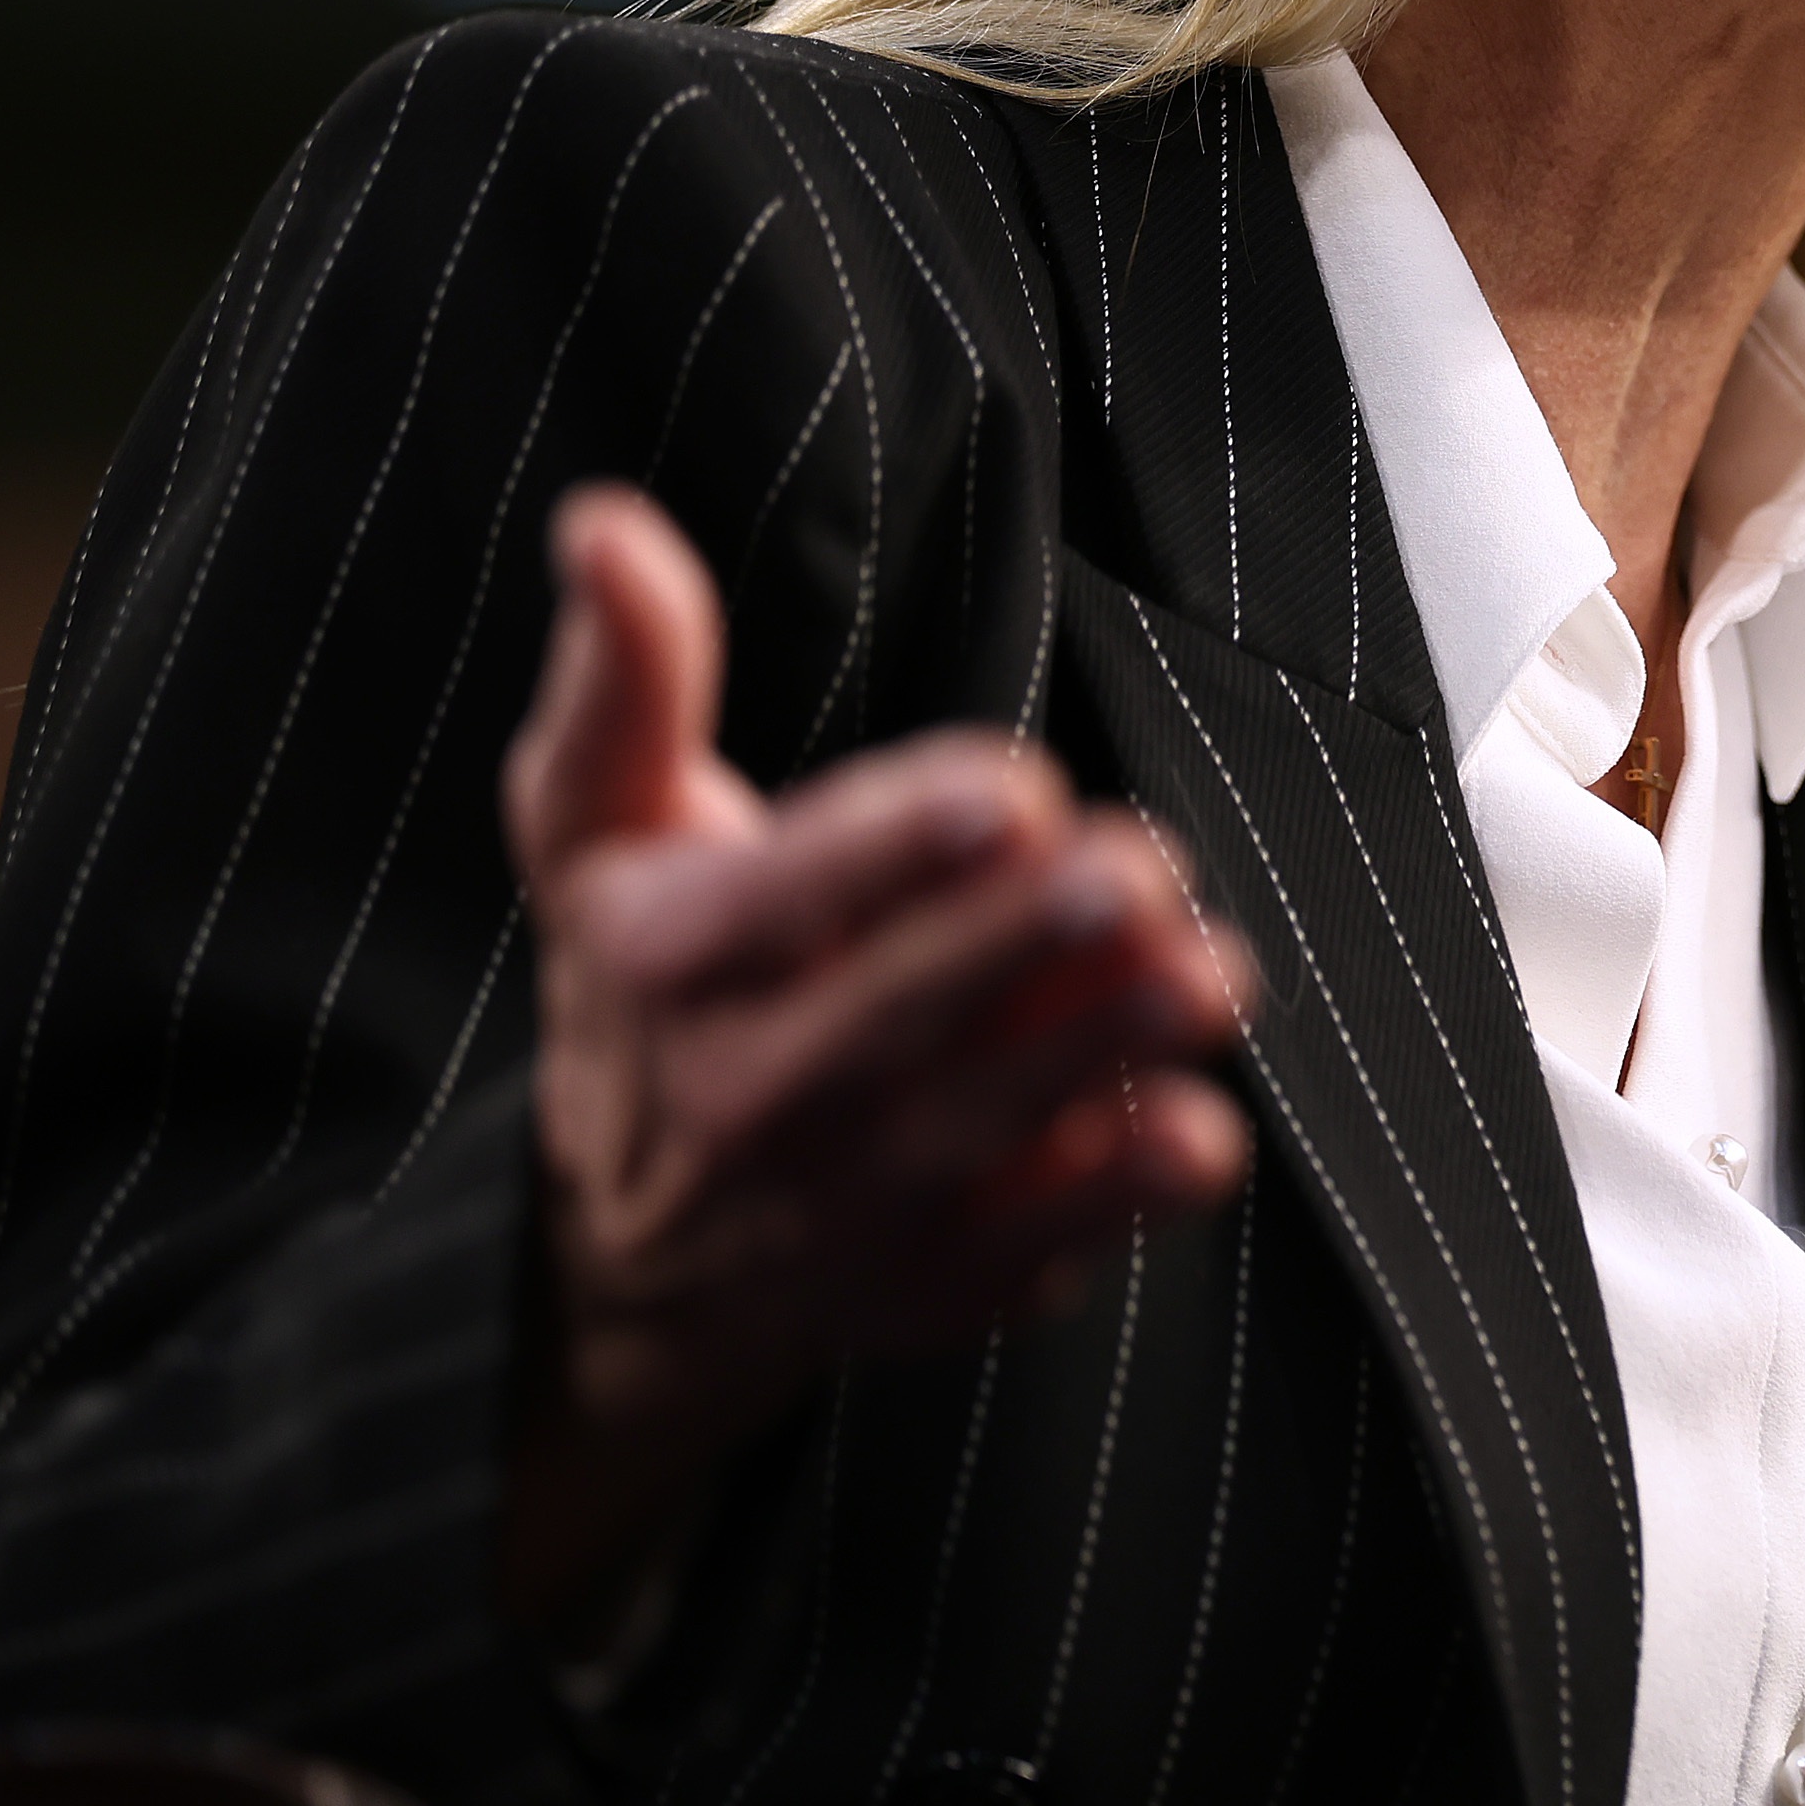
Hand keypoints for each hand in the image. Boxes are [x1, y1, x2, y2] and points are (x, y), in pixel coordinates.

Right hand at [495, 483, 1254, 1625]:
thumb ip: (627, 677)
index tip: (1004, 789)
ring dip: (1102, 1055)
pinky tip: (1200, 1138)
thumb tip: (606, 527)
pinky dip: (1114, 1200)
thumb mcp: (597, 827)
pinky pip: (1030, 1245)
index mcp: (667, 960)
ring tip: (1207, 978)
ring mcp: (841, 1202)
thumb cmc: (639, 991)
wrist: (614, 1265)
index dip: (893, 843)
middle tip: (1134, 871)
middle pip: (896, 1011)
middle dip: (1023, 942)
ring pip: (983, 1125)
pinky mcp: (929, 1279)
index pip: (778, 895)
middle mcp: (745, 1092)